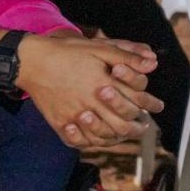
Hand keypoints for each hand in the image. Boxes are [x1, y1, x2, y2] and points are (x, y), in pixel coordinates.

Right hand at [16, 34, 163, 148]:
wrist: (31, 61)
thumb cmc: (67, 52)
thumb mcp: (100, 48)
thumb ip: (127, 56)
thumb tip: (152, 64)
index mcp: (103, 84)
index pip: (135, 100)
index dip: (150, 104)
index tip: (158, 107)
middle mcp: (90, 103)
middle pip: (121, 124)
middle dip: (137, 127)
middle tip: (144, 127)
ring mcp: (74, 116)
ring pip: (102, 136)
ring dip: (118, 138)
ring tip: (126, 134)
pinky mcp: (60, 123)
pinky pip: (79, 141)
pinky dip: (93, 143)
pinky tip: (99, 139)